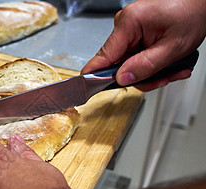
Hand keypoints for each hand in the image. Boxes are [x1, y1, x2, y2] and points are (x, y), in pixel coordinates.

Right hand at [81, 0, 205, 90]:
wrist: (203, 4)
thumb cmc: (193, 14)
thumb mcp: (172, 48)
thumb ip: (145, 66)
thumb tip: (122, 78)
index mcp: (129, 23)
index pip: (103, 56)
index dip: (95, 75)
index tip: (86, 88)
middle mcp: (125, 25)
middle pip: (119, 65)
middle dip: (142, 76)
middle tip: (162, 79)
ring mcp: (131, 30)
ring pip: (130, 64)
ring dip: (151, 73)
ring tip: (172, 70)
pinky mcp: (137, 34)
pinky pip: (137, 57)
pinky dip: (153, 64)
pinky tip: (168, 64)